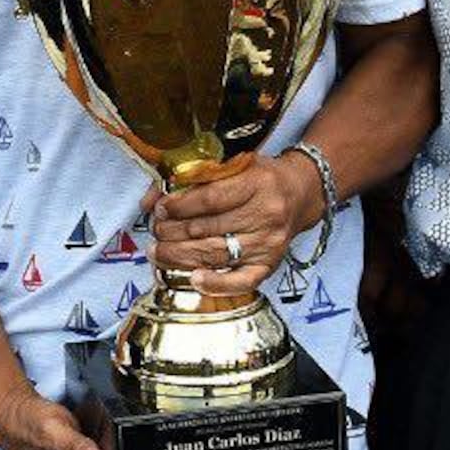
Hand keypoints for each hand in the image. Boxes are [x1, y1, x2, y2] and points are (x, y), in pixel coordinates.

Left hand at [146, 153, 321, 297]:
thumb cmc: (259, 177)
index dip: (179, 206)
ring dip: (180, 256)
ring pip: (216, 254)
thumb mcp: (230, 165)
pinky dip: (217, 284)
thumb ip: (190, 178)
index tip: (160, 209)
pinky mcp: (270, 264)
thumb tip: (150, 200)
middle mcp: (266, 214)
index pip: (210, 198)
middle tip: (156, 232)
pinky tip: (195, 279)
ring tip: (159, 252)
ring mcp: (269, 243)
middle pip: (209, 229)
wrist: (299, 193)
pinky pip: (242, 281)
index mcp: (257, 183)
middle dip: (173, 232)